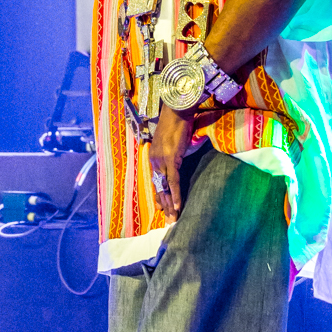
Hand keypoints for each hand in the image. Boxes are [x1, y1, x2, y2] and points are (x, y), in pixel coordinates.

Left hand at [148, 105, 194, 220]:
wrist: (177, 111)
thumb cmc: (176, 124)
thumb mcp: (172, 143)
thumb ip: (172, 154)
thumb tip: (177, 160)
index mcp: (154, 158)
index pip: (156, 182)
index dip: (159, 197)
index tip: (163, 210)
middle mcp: (155, 161)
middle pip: (159, 188)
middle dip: (164, 206)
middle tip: (169, 221)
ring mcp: (162, 161)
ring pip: (164, 188)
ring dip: (169, 205)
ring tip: (174, 218)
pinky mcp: (171, 159)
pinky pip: (173, 181)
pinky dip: (175, 195)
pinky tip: (177, 206)